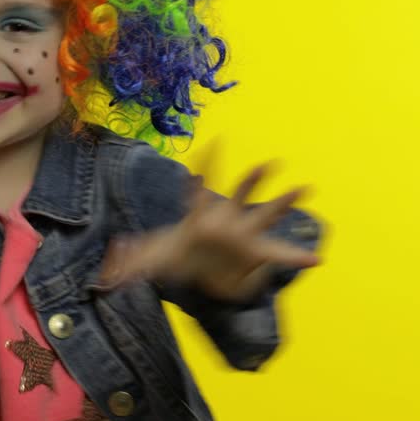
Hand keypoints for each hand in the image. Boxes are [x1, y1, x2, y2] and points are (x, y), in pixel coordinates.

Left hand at [98, 151, 320, 301]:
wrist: (201, 266)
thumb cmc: (178, 255)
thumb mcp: (153, 261)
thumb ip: (129, 265)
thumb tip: (102, 275)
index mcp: (201, 217)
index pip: (200, 188)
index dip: (204, 170)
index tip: (213, 144)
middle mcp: (227, 220)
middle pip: (240, 194)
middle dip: (253, 180)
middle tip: (269, 162)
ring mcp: (245, 233)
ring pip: (266, 215)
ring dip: (284, 203)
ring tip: (304, 187)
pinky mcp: (255, 252)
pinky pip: (278, 255)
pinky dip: (296, 259)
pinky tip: (317, 262)